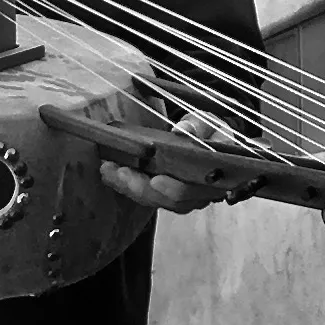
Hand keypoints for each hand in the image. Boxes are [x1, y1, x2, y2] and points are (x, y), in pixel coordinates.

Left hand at [100, 114, 230, 213]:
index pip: (194, 190)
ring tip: (109, 171)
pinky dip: (127, 187)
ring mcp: (184, 198)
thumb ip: (199, 125)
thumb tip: (184, 130)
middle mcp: (201, 194)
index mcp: (215, 178)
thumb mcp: (209, 123)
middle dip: (143, 188)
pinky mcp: (167, 195)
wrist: (211, 140)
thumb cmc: (211, 132)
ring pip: (157, 201)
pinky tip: (111, 174)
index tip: (155, 179)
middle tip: (121, 172)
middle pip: (171, 201)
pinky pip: (147, 197)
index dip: (174, 189)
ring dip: (130, 188)